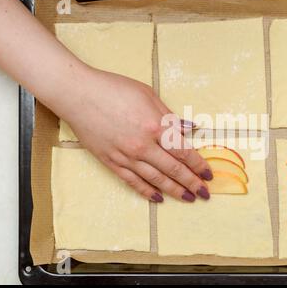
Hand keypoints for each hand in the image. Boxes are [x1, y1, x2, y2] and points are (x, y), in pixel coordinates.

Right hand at [62, 68, 212, 202]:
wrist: (78, 94)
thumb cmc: (114, 89)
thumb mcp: (148, 95)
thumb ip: (169, 117)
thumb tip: (189, 128)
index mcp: (155, 126)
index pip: (183, 151)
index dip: (198, 165)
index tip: (208, 174)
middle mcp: (143, 145)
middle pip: (173, 169)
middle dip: (192, 183)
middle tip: (205, 193)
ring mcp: (126, 156)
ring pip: (155, 179)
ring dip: (174, 191)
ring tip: (188, 198)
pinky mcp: (111, 162)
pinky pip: (132, 181)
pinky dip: (146, 191)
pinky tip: (158, 198)